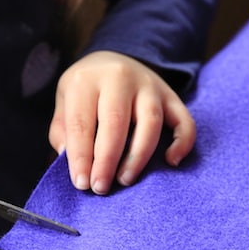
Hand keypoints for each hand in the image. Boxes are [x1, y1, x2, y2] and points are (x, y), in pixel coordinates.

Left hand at [49, 50, 195, 194]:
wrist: (112, 62)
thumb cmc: (86, 90)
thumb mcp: (65, 101)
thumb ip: (63, 130)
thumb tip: (71, 160)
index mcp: (86, 80)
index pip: (81, 123)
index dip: (81, 157)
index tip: (82, 183)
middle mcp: (119, 78)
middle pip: (115, 122)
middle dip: (107, 160)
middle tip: (101, 187)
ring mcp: (149, 85)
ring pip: (150, 122)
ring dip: (138, 156)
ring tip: (125, 179)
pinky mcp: (170, 95)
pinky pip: (184, 120)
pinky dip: (182, 142)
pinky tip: (171, 162)